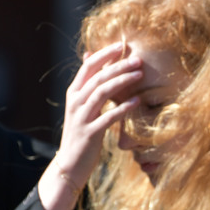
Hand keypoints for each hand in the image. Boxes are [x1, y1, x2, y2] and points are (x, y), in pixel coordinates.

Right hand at [39, 41, 145, 209]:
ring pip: (102, 93)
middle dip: (118, 66)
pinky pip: (108, 117)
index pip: (88, 66)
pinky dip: (123, 108)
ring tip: (140, 74)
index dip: (104, 54)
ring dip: (122, 81)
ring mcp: (81, 117)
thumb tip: (89, 56)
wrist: (69, 164)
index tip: (122, 45)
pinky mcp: (90, 133)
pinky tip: (137, 101)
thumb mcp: (81, 106)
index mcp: (74, 93)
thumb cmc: (81, 133)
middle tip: (138, 59)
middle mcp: (75, 102)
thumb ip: (88, 84)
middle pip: (98, 77)